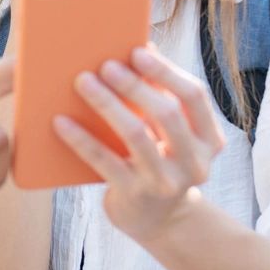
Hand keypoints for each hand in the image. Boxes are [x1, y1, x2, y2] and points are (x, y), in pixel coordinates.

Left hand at [55, 45, 224, 243]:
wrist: (158, 221)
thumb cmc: (158, 162)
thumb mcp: (170, 135)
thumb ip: (159, 98)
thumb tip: (134, 48)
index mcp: (209, 139)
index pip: (194, 96)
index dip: (166, 71)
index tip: (137, 51)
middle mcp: (195, 162)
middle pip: (166, 113)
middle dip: (134, 86)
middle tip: (104, 64)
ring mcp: (166, 182)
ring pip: (137, 136)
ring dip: (107, 105)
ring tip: (82, 81)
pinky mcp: (135, 196)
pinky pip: (104, 162)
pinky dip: (81, 139)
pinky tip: (60, 121)